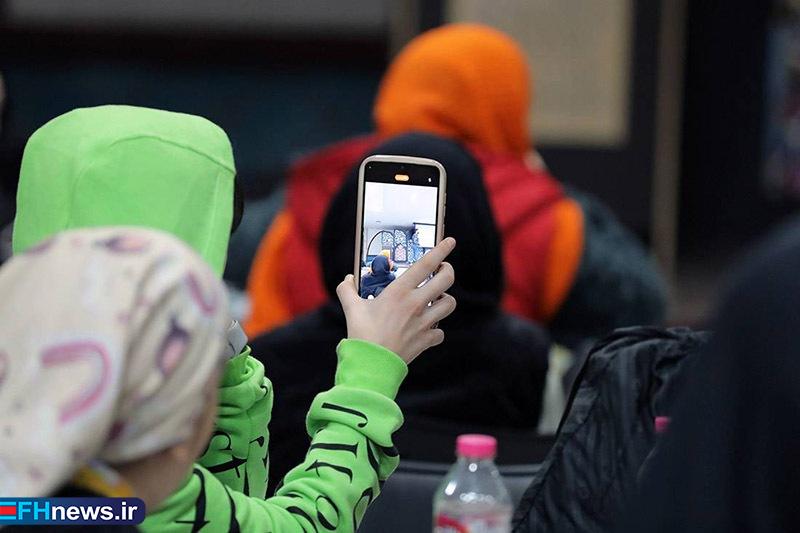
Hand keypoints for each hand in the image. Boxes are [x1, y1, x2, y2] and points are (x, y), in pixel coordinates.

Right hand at [337, 237, 456, 363]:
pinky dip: (436, 330)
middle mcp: (416, 304)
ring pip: (449, 304)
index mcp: (399, 291)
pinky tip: (427, 328)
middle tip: (443, 269)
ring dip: (445, 299)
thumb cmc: (361, 334)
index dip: (441, 250)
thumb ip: (347, 289)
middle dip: (448, 270)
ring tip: (437, 298)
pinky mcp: (426, 340)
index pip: (427, 264)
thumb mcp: (351, 307)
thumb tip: (348, 279)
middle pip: (446, 280)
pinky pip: (440, 332)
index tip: (449, 241)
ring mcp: (424, 322)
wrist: (372, 364)